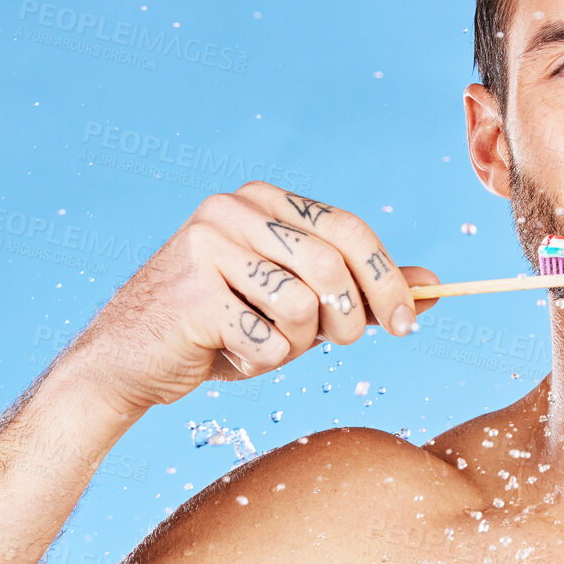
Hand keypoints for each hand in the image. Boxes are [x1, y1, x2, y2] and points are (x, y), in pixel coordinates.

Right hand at [56, 182, 438, 413]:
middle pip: (335, 266)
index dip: (389, 281)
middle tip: (340, 344)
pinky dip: (260, 362)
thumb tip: (434, 288)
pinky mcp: (191, 292)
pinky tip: (227, 352)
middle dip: (352, 318)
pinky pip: (267, 341)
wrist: (129, 361)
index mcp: (265, 201)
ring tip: (263, 343)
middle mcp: (235, 209)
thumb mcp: (299, 306)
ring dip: (297, 344)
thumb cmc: (221, 330)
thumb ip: (361, 291)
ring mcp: (208, 245)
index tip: (409, 324)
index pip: (352, 231)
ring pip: (303, 306)